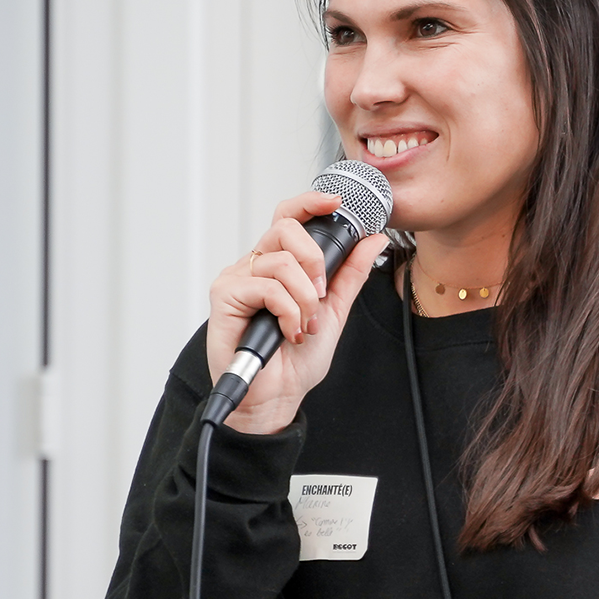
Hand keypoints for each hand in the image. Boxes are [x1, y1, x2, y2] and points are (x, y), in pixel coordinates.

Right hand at [207, 191, 388, 434]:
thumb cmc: (296, 359)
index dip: (310, 202)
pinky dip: (288, 312)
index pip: (290, 217)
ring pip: (281, 262)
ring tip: (305, 324)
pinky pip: (267, 286)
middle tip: (321, 293)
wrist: (277, 396)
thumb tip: (374, 239)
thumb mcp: (334, 310)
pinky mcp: (225, 296)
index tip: (337, 201)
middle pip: (285, 228)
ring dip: (305, 298)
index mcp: (280, 264)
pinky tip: (289, 332)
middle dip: (314, 259)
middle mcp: (256, 265)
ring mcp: (238, 278)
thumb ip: (351, 273)